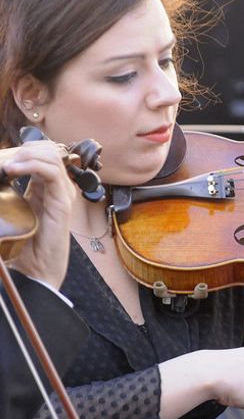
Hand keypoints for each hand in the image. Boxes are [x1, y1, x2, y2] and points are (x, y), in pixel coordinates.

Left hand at [2, 141, 75, 288]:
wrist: (35, 269)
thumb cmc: (25, 244)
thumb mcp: (13, 208)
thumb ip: (11, 190)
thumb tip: (1, 170)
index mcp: (48, 187)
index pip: (44, 153)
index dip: (24, 149)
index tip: (4, 161)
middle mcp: (59, 188)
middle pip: (50, 150)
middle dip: (25, 149)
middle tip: (6, 163)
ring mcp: (63, 194)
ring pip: (52, 156)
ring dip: (26, 155)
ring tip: (8, 167)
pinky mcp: (62, 203)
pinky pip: (52, 172)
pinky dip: (30, 166)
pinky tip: (13, 171)